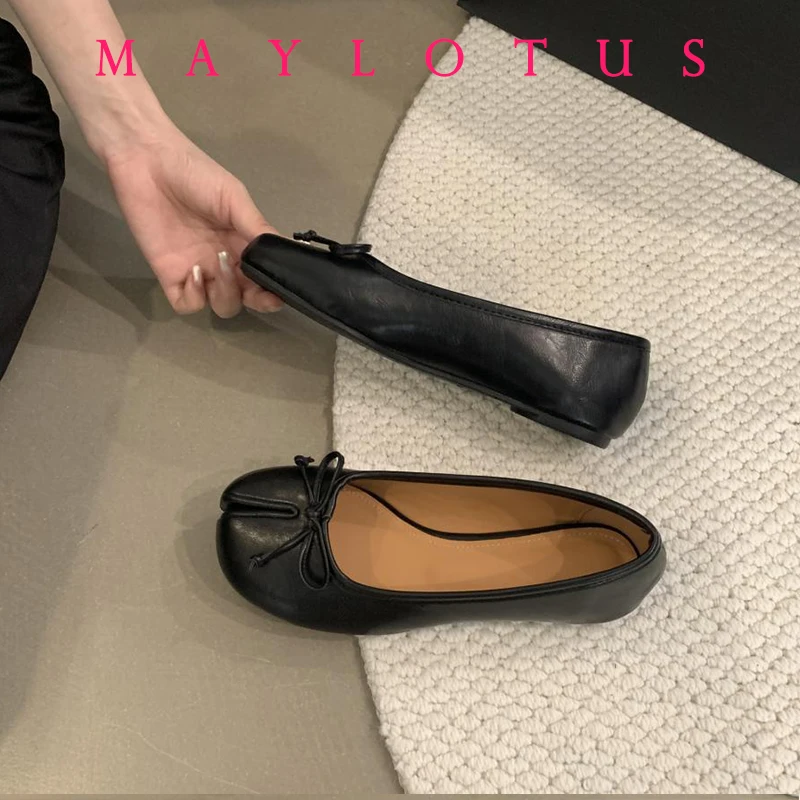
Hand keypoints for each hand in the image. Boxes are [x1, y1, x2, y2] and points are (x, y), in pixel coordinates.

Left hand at [105, 126, 281, 316]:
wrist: (147, 160)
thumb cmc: (195, 173)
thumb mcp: (234, 197)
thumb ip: (257, 227)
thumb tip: (283, 253)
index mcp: (243, 244)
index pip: (265, 278)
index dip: (274, 290)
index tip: (278, 290)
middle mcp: (223, 263)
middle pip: (247, 298)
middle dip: (255, 300)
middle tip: (252, 286)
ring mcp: (197, 271)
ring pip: (221, 305)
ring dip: (226, 294)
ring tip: (217, 264)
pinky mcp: (169, 275)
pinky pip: (187, 304)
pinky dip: (195, 297)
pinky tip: (193, 272)